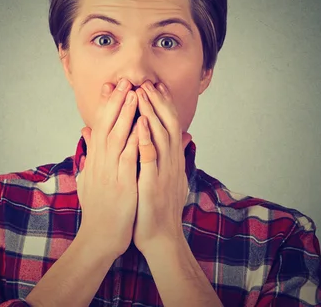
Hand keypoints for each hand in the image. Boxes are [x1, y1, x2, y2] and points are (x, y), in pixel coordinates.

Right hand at [76, 79, 139, 258]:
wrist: (99, 238)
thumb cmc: (98, 210)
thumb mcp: (89, 178)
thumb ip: (90, 154)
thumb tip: (86, 133)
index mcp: (96, 162)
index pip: (100, 128)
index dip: (107, 106)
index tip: (112, 87)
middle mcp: (100, 164)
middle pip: (107, 127)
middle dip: (116, 103)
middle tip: (124, 81)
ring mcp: (110, 174)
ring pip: (117, 139)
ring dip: (126, 116)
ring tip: (134, 95)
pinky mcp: (122, 186)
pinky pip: (129, 160)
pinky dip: (135, 142)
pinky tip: (142, 127)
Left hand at [132, 81, 192, 253]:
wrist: (160, 237)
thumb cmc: (156, 208)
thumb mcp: (164, 177)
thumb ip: (168, 156)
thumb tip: (180, 138)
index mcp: (170, 160)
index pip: (168, 126)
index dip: (162, 105)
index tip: (154, 86)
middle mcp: (171, 162)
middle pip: (167, 125)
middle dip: (157, 102)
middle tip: (148, 82)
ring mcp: (164, 172)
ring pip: (161, 137)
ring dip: (152, 114)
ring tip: (143, 94)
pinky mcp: (154, 184)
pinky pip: (151, 159)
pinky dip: (146, 141)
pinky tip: (140, 126)